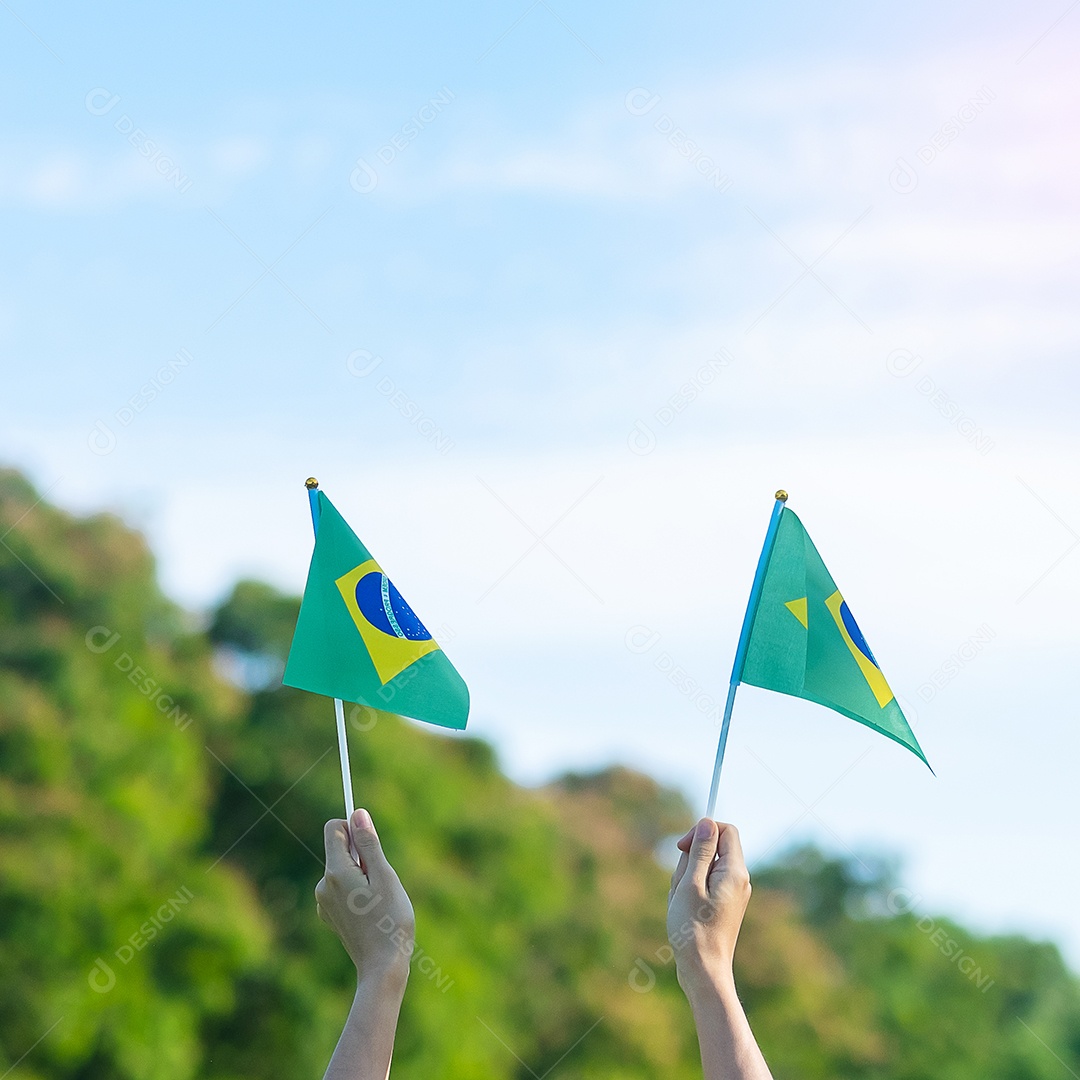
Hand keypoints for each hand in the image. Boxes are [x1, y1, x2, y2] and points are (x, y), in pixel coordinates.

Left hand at [315, 808, 414, 984]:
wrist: (382, 968)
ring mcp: (324, 902)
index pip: (334, 828)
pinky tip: (371, 911)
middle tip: (381, 880)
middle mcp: (323, 885)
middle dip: (361, 854)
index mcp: (335, 872)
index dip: (353, 827)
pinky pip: (342, 887)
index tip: (372, 842)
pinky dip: (357, 890)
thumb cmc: (390, 920)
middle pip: (339, 849)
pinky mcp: (330, 915)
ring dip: (361, 874)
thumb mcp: (385, 876)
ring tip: (378, 900)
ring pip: (343, 869)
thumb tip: (357, 813)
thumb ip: (369, 844)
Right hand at [667, 818, 751, 994]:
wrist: (704, 971)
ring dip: (687, 877)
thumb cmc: (693, 929)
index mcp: (735, 872)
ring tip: (681, 902)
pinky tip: (683, 910)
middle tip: (681, 884)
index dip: (703, 830)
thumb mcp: (690, 884)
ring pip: (705, 867)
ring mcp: (733, 893)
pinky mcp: (724, 905)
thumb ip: (701, 851)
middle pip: (713, 848)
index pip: (725, 830)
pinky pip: (705, 884)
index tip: (682, 846)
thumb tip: (708, 822)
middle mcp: (739, 880)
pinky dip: (690, 890)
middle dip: (690, 858)